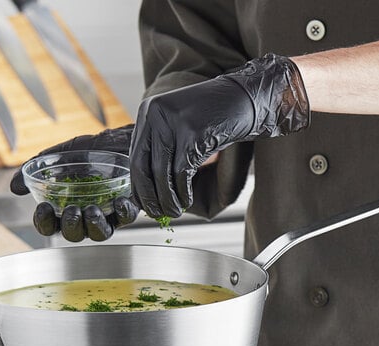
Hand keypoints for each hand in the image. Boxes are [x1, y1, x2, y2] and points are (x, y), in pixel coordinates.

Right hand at [11, 124, 139, 241]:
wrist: (124, 137)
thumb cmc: (94, 148)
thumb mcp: (62, 154)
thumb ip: (37, 168)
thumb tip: (14, 187)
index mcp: (66, 206)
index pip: (50, 225)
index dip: (44, 222)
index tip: (43, 208)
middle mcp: (86, 215)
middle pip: (74, 234)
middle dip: (70, 226)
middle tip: (71, 210)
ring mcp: (108, 215)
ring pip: (100, 234)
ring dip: (93, 225)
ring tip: (91, 210)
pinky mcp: (129, 210)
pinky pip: (126, 219)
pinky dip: (122, 212)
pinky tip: (119, 201)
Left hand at [129, 54, 310, 217]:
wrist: (244, 99)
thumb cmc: (212, 118)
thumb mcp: (178, 126)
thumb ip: (160, 147)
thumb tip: (145, 187)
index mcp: (148, 111)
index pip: (134, 157)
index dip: (138, 186)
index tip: (143, 204)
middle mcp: (156, 114)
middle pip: (142, 168)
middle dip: (149, 197)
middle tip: (157, 214)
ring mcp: (174, 123)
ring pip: (161, 174)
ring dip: (167, 200)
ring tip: (173, 212)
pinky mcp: (193, 134)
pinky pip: (181, 173)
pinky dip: (183, 193)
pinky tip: (186, 201)